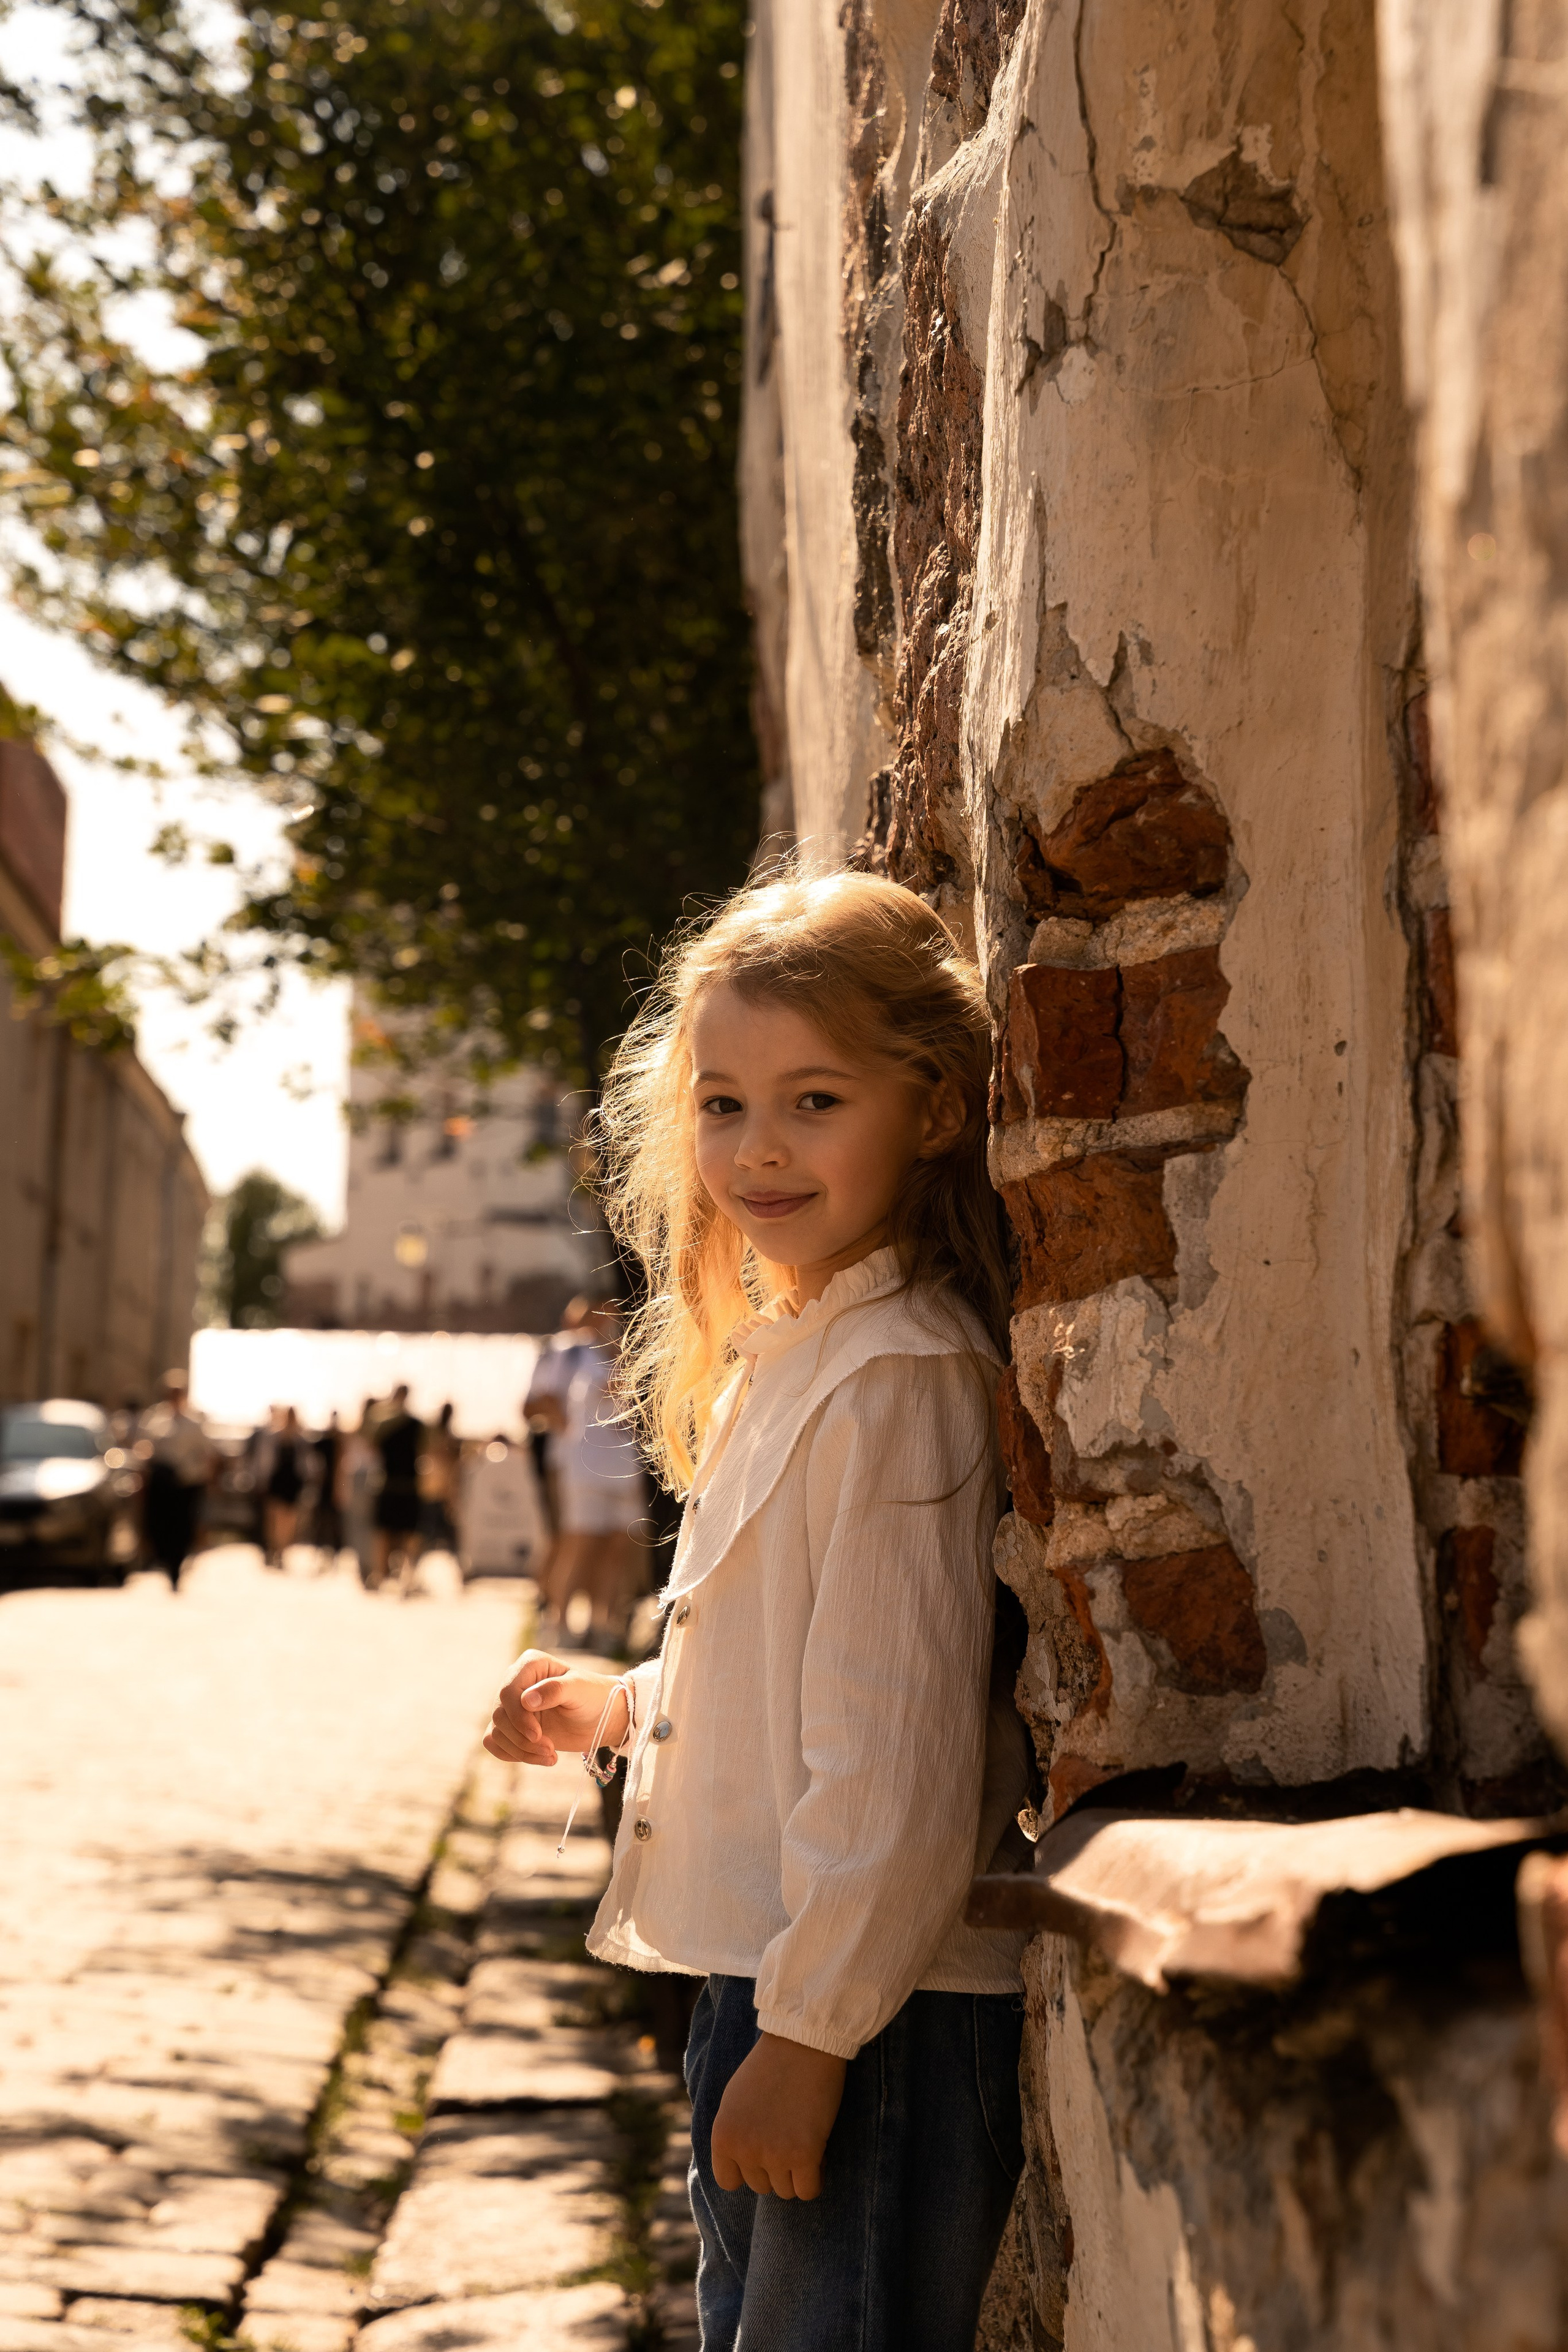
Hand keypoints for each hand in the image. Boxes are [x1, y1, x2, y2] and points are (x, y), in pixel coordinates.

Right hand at [484, 1650, 627, 1766]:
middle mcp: (516, 1683)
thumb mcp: (580, 1690)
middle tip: (550, 1749)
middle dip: (522, 1738)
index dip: (518, 1717)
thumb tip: (526, 1700)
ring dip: (521, 1750)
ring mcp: (512, 1706)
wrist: (602, 1717)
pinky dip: (513, 1755)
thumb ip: (554, 1690)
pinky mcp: (513, 1726)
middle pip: (500, 1714)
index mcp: (530, 1665)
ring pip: (497, 1732)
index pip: (508, 1691)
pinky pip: (496, 1743)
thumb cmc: (594, 1696)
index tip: (537, 1735)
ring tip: (550, 1756)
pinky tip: (539, 1758)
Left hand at [710, 2032, 846, 2199]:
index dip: (748, 2168)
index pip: (728, 2181)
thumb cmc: (770, 2066)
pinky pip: (808, 2191)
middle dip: (775, 2165)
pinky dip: (815, 2178)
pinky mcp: (804, 2154)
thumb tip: (739, 2167)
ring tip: (802, 2136)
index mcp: (722, 2135)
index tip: (762, 2149)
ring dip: (796, 2171)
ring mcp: (774, 2154)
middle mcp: (744, 2149)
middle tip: (787, 2133)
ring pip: (786, 2190)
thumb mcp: (734, 2101)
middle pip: (761, 2186)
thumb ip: (734, 2134)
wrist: (802, 2042)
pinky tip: (818, 2153)